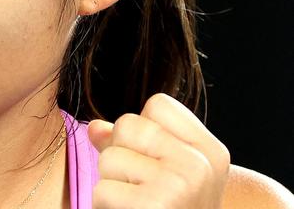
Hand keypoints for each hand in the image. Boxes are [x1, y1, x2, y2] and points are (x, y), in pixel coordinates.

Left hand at [88, 93, 230, 208]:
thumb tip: (93, 127)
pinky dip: (107, 206)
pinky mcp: (155, 207)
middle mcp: (200, 164)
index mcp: (209, 150)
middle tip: (142, 188)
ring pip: (110, 157)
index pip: (158, 104)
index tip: (156, 163)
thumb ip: (131, 144)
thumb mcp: (163, 173)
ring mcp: (180, 185)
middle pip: (128, 125)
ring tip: (137, 204)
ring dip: (112, 184)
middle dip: (122, 155)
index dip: (144, 132)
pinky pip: (104, 190)